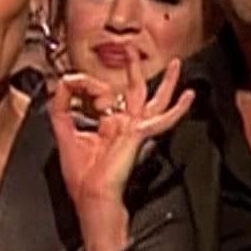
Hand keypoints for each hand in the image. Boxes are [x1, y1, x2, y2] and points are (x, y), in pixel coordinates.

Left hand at [48, 57, 194, 250]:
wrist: (94, 201)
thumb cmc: (85, 180)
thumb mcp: (65, 134)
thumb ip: (62, 107)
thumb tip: (65, 83)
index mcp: (110, 127)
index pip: (106, 97)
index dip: (88, 86)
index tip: (75, 85)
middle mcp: (125, 127)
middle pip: (135, 93)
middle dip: (134, 69)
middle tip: (132, 49)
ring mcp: (135, 131)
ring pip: (154, 100)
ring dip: (167, 82)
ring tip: (176, 65)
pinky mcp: (139, 135)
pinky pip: (160, 119)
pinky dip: (176, 109)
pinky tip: (188, 98)